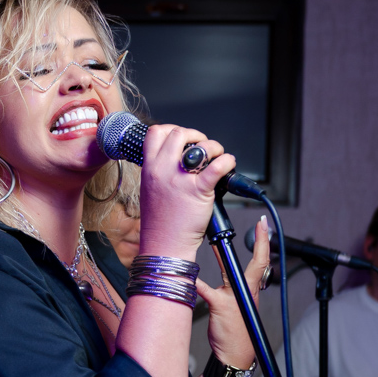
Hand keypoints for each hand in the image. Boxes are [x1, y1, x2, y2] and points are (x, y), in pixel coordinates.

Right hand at [138, 125, 235, 259]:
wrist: (164, 247)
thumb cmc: (160, 224)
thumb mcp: (150, 191)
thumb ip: (160, 172)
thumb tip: (179, 159)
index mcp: (149, 169)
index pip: (155, 133)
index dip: (172, 129)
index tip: (182, 139)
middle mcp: (162, 171)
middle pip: (178, 133)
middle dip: (195, 135)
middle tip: (202, 147)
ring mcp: (179, 180)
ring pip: (200, 145)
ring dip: (212, 146)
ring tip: (215, 157)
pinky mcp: (198, 191)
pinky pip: (218, 166)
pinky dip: (227, 161)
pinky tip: (228, 165)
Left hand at [196, 216, 269, 368]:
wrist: (235, 355)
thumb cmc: (236, 331)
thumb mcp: (239, 306)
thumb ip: (233, 286)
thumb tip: (226, 270)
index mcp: (251, 290)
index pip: (262, 262)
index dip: (264, 242)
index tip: (264, 224)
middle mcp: (245, 291)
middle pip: (255, 264)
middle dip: (260, 243)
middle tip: (260, 223)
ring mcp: (234, 298)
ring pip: (229, 271)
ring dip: (221, 255)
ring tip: (214, 238)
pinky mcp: (220, 306)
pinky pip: (205, 290)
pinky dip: (196, 283)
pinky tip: (188, 277)